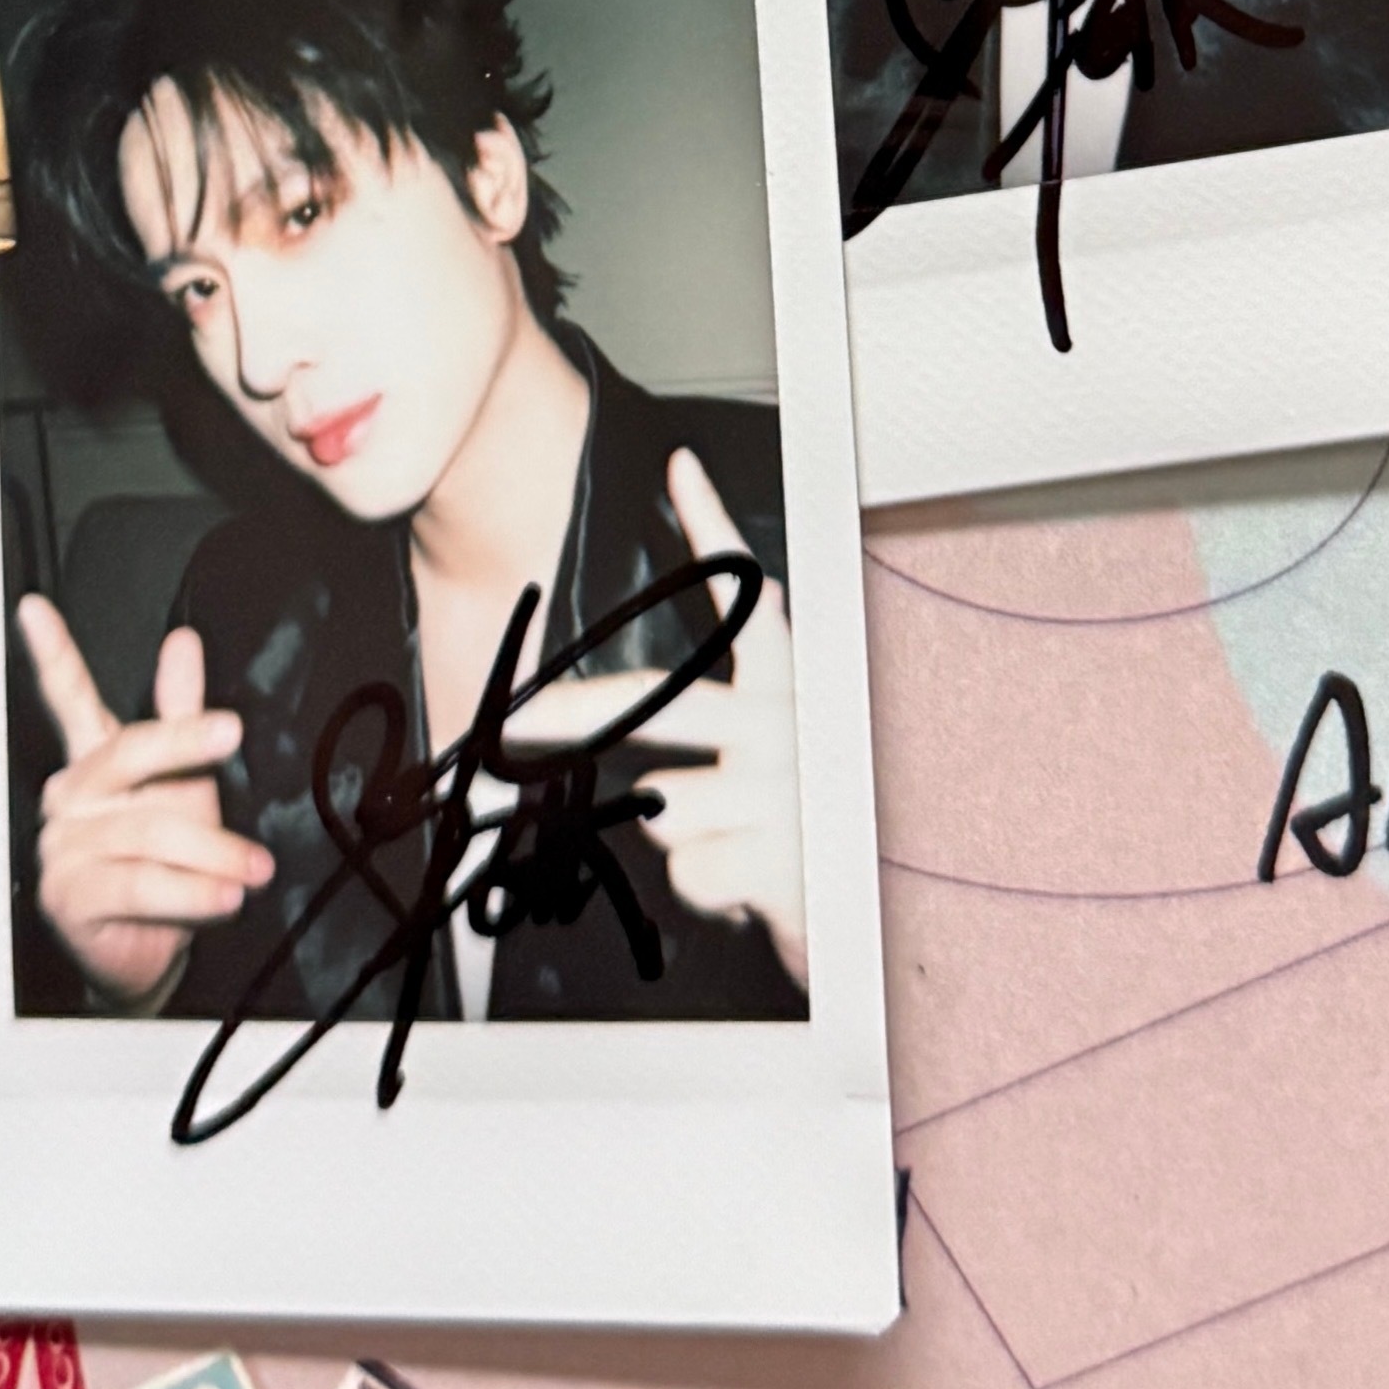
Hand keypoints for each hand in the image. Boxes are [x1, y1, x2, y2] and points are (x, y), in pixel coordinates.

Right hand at [16, 599, 273, 1011]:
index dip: (52, 653)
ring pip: (149, 830)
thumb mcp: (186, 783)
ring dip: (214, 852)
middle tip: (233, 731)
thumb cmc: (170, 862)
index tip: (32, 606)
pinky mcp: (68, 897)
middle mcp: (68, 798)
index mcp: (94, 763)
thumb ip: (180, 716)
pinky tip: (225, 898)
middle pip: (126, 754)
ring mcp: (61, 847)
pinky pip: (139, 883)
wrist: (156, 949)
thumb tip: (182, 642)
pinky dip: (191, 891)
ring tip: (256, 871)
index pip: (68, 701)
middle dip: (186, 742)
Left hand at [497, 447, 807, 992]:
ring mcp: (789, 795)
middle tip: (513, 723)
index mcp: (796, 692)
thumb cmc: (806, 828)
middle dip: (573, 713)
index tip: (679, 466)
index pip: (753, 603)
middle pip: (663, 701)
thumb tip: (721, 629)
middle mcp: (796, 729)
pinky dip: (706, 892)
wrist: (874, 922)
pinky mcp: (780, 861)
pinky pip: (688, 871)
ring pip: (663, 805)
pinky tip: (750, 886)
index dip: (717, 531)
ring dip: (680, 836)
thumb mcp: (782, 755)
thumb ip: (736, 707)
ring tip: (733, 844)